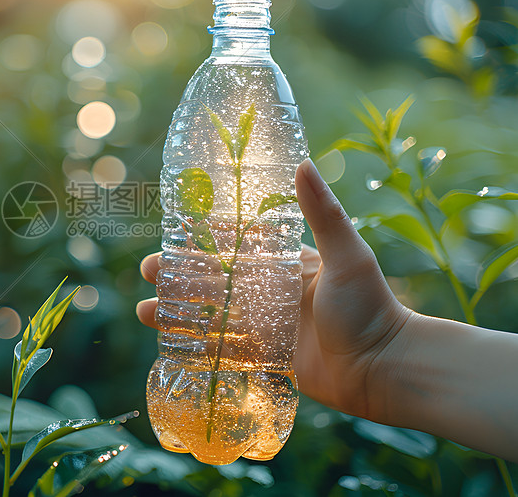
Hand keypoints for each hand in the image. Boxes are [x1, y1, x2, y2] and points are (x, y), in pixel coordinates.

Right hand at [137, 159, 411, 421]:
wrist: (386, 369)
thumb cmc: (370, 307)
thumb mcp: (347, 256)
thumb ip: (323, 214)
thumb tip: (303, 163)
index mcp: (287, 263)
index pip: (236, 244)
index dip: (202, 239)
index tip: (171, 234)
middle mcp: (273, 292)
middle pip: (215, 280)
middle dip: (179, 276)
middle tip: (149, 273)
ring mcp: (269, 325)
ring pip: (212, 315)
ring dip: (179, 312)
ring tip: (146, 311)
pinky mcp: (269, 356)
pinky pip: (225, 349)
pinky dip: (197, 346)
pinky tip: (169, 343)